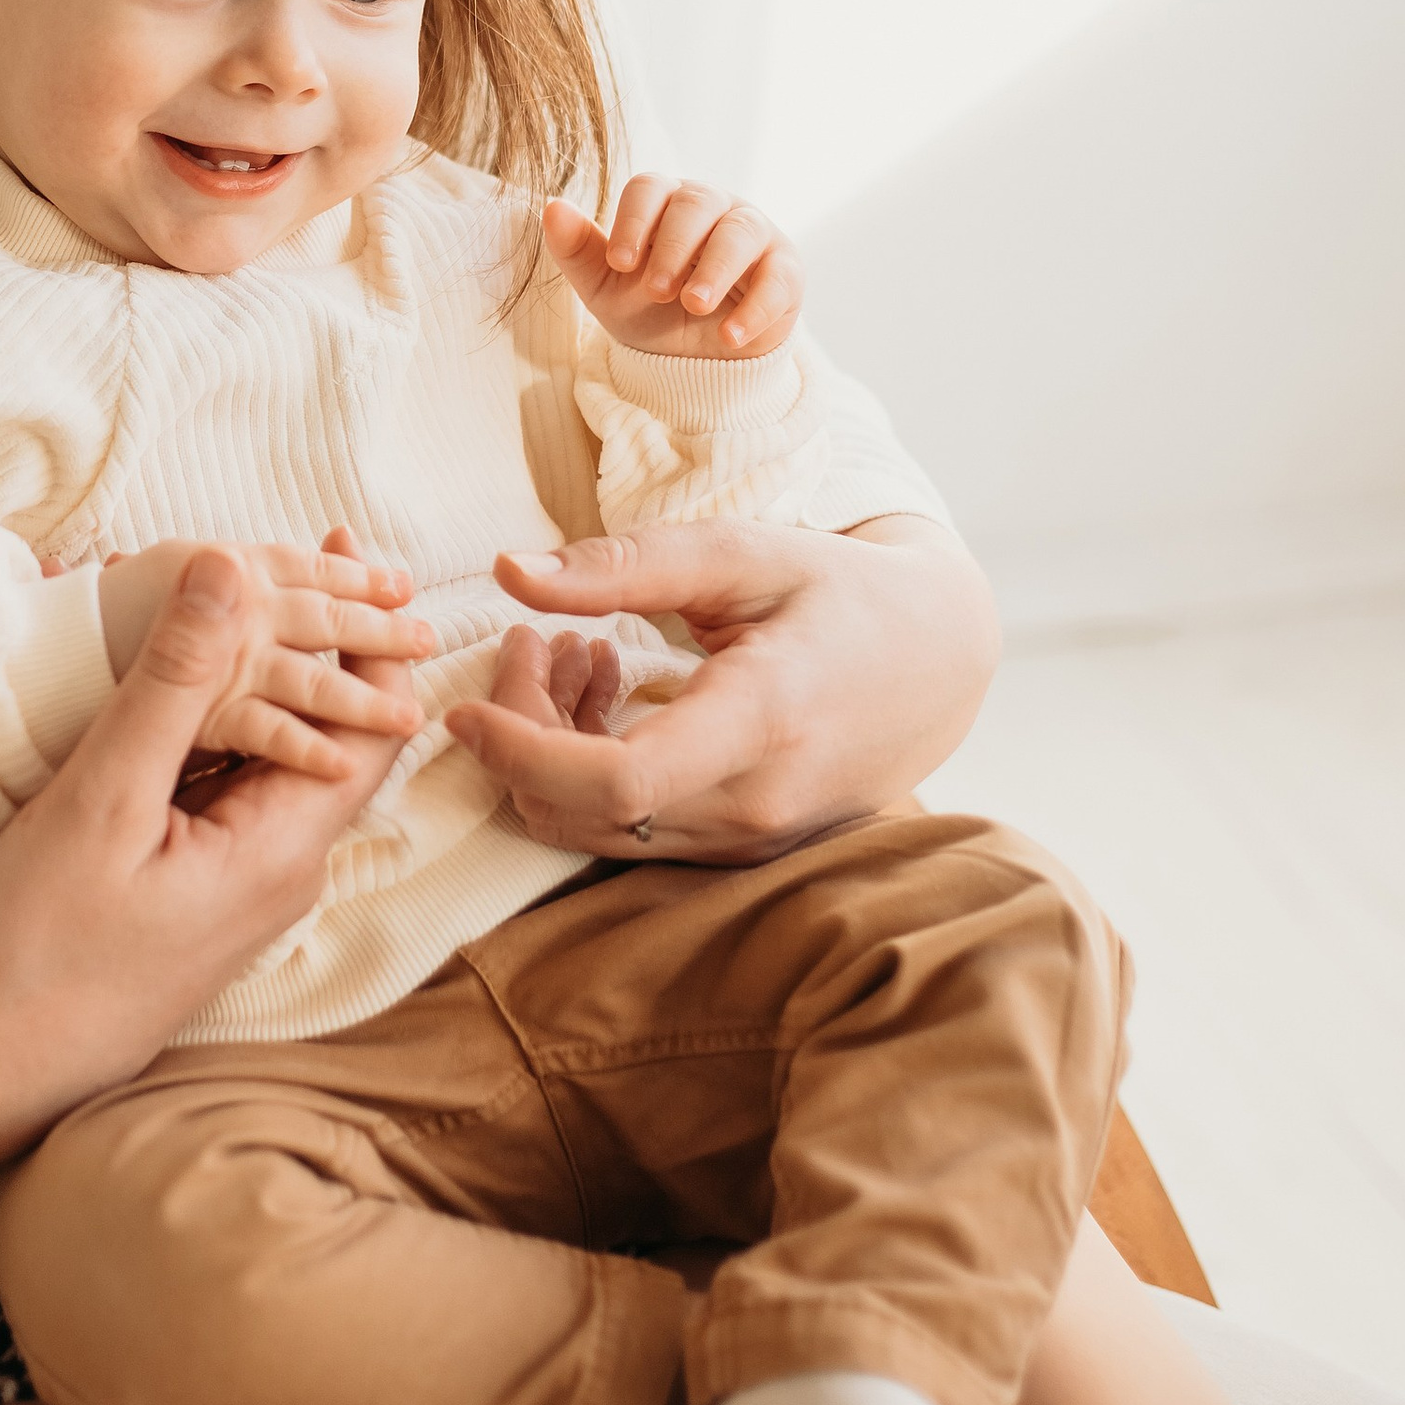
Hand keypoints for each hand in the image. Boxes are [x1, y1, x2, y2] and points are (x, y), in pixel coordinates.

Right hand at [0, 537, 410, 1171]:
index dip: (369, 631)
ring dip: (262, 683)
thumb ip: (171, 682)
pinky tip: (172, 693)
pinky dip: (221, 729)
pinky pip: (235, 794)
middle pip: (333, 739)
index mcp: (283, 850)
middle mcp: (284, 873)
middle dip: (316, 644)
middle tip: (280, 557)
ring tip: (221, 606)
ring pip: (279, 763)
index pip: (374, 725)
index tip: (343, 547)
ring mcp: (244, 890)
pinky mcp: (202, 897)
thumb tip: (229, 568)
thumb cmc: (43, 941)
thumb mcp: (103, 797)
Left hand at [444, 515, 997, 865]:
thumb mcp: (742, 553)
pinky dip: (590, 773)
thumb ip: (626, 565)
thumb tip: (510, 572)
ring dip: (553, 752)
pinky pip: (629, 834)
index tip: (464, 706)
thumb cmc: (839, 592)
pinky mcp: (739, 852)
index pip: (617, 782)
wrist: (940, 662)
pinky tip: (613, 695)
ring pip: (595, 831)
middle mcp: (756, 804)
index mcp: (763, 721)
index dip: (521, 753)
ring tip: (582, 655)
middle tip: (535, 641)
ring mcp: (750, 841)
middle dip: (522, 733)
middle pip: (582, 812)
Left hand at [544, 172, 802, 359]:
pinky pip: (779, 277)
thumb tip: (551, 205)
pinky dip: (755, 308)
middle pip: (696, 202)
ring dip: (715, 269)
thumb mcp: (605, 288)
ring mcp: (754, 234)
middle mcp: (711, 207)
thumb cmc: (648, 311)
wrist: (694, 363)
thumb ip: (576, 249)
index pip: (650, 188)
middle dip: (674, 246)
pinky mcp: (786, 271)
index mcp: (664, 203)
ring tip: (694, 305)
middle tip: (656, 290)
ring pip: (740, 232)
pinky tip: (729, 336)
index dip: (633, 220)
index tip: (620, 263)